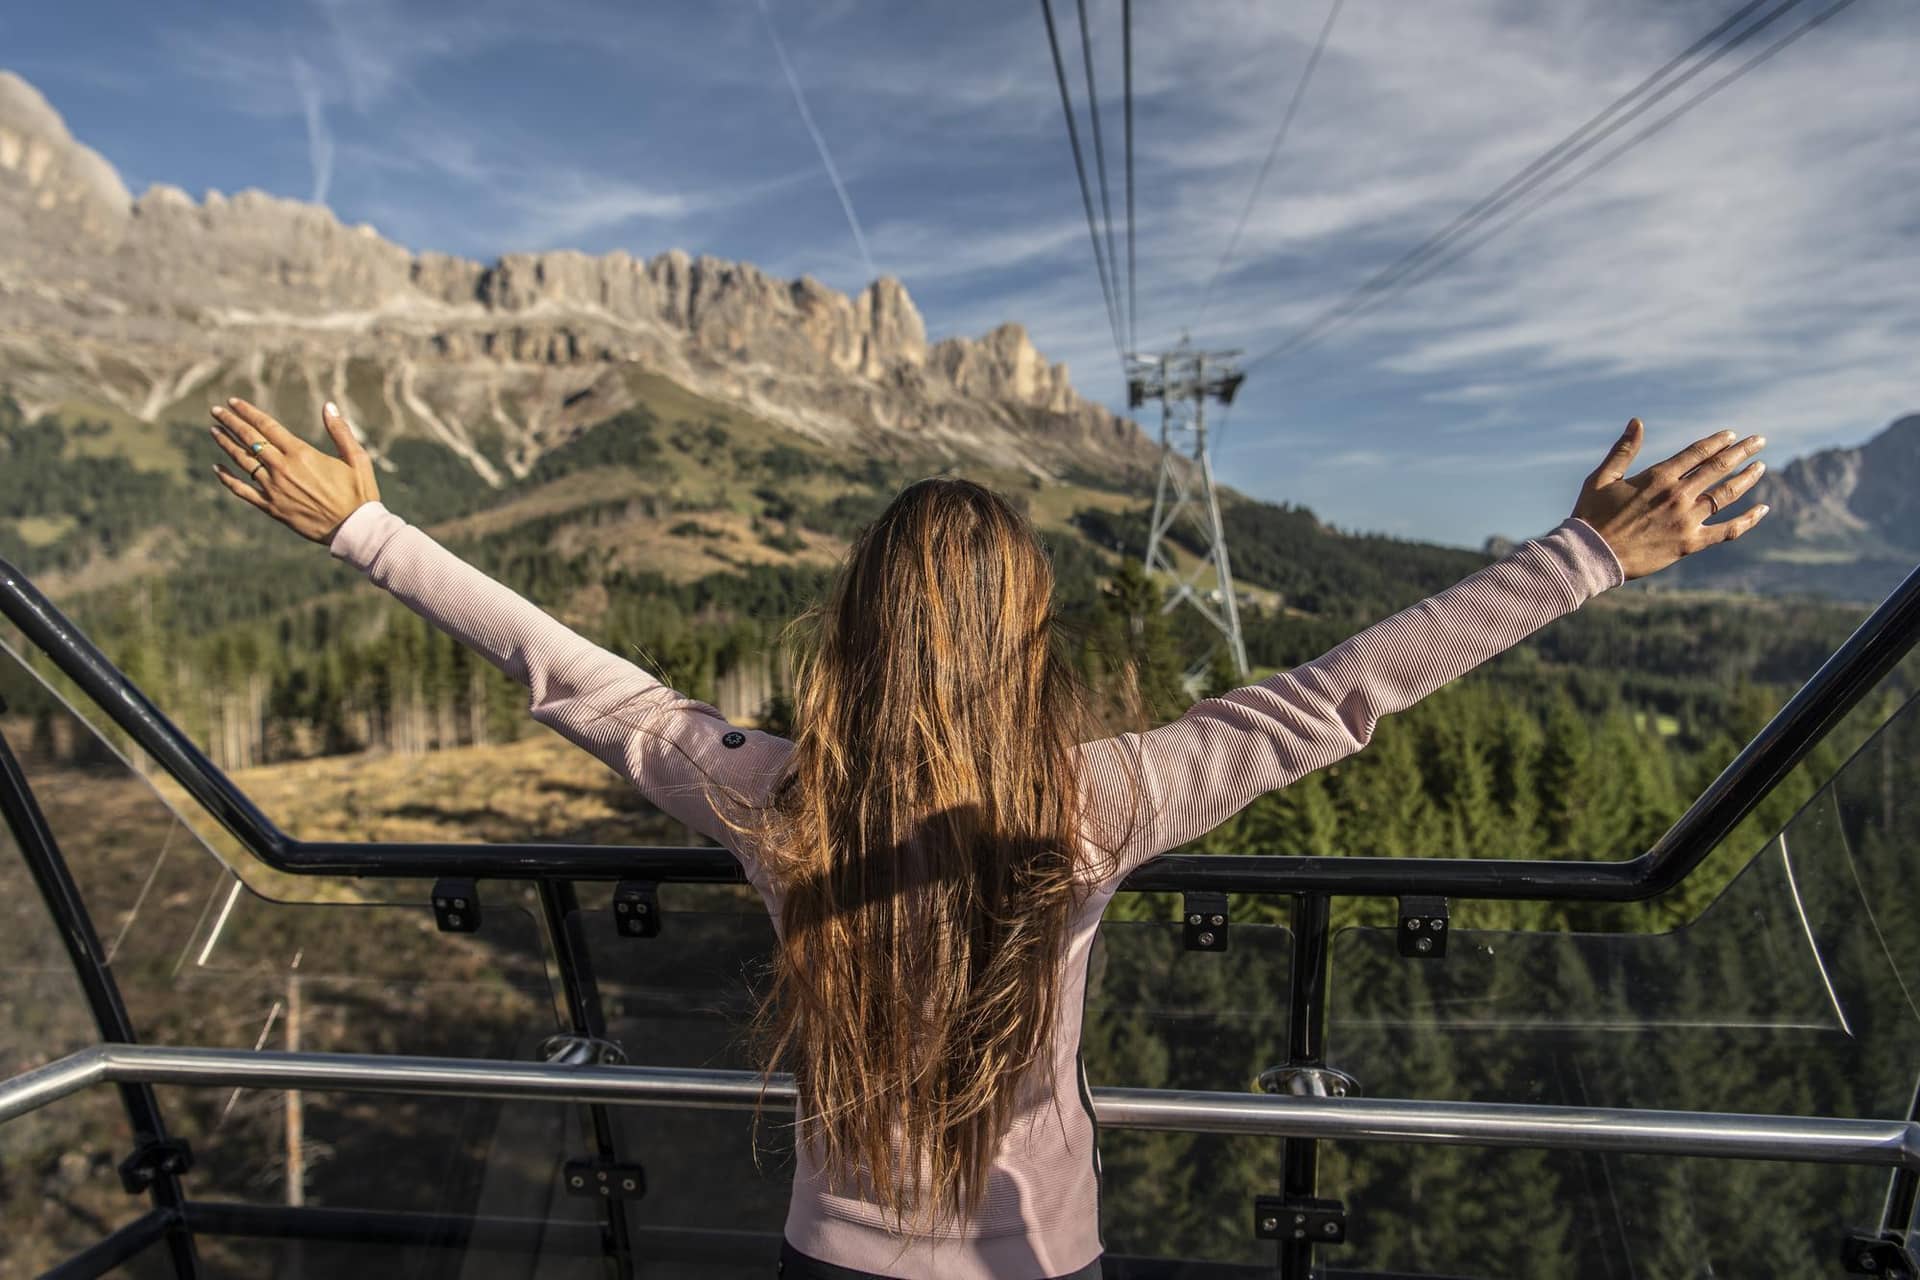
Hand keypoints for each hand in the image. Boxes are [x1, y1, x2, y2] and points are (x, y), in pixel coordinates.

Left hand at [208, 398, 379, 542]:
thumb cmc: (359, 493)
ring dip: (225, 444)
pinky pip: (242, 490)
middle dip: (230, 422)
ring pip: (242, 461)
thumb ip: (340, 431)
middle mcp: (282, 468)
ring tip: (214, 432)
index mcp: (301, 453)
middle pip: (249, 439)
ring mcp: (274, 488)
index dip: (247, 412)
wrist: (354, 529)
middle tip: (216, 411)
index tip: (233, 402)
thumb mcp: (357, 458)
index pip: (266, 426)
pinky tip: (217, 469)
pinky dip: (227, 479)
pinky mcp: (271, 507)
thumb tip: (329, 406)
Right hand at [1571, 418, 1767, 580]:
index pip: (1697, 453)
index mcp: (1657, 477)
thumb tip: (1637, 421)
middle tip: (1759, 441)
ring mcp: (1686, 520)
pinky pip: (1727, 531)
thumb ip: (1624, 450)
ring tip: (1761, 467)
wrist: (1591, 555)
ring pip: (1726, 495)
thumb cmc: (1591, 516)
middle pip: (1718, 467)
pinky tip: (1762, 509)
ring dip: (1747, 478)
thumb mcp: (1602, 478)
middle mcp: (1677, 495)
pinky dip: (1747, 520)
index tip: (1732, 435)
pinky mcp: (1690, 544)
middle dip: (1742, 451)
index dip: (1717, 442)